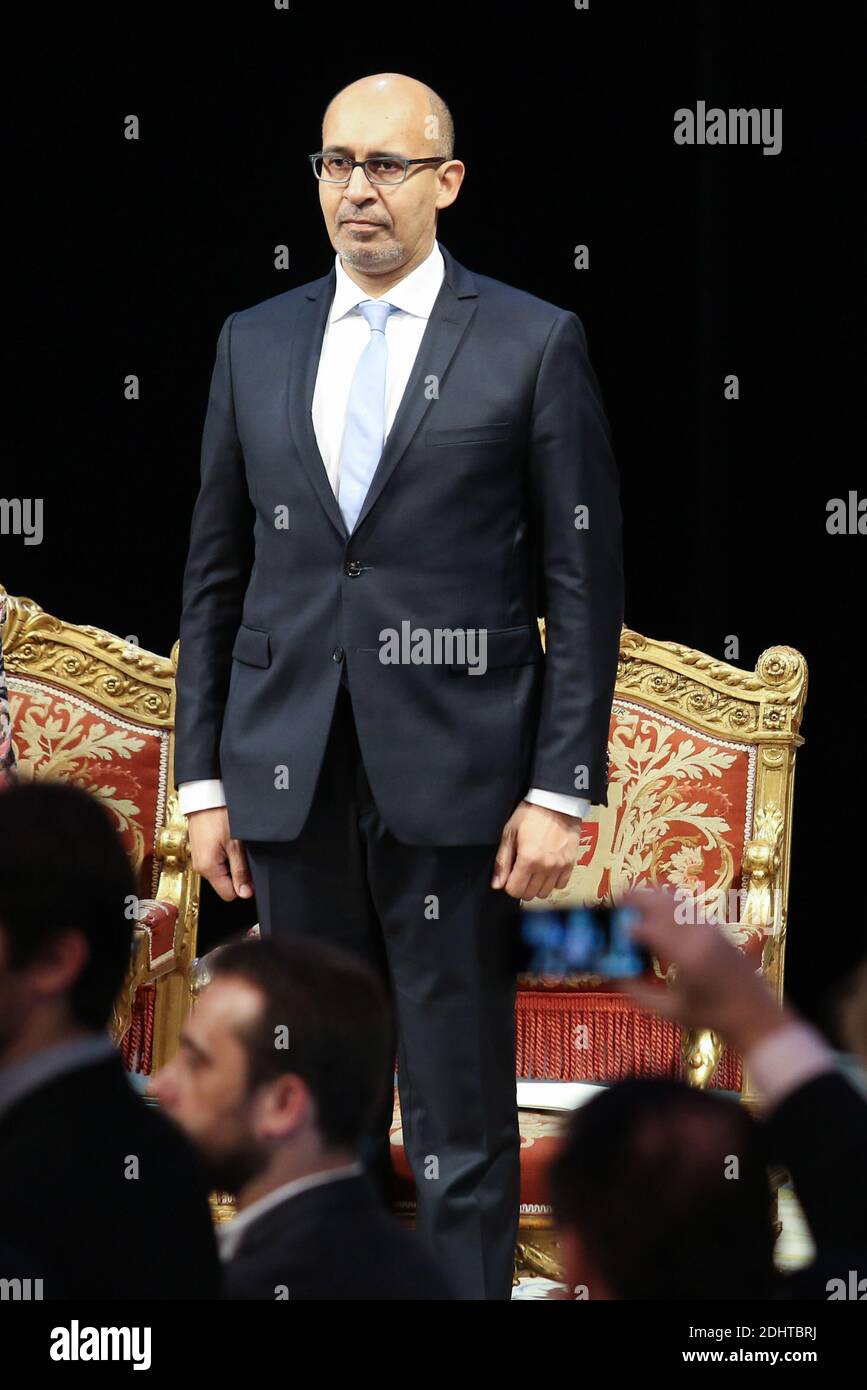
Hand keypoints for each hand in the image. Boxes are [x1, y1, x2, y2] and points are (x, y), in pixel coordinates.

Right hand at [186, 806, 252, 902]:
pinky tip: (227, 841)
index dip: (243, 886)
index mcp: (208, 868)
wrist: (204, 797)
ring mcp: (200, 859)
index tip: (250, 871)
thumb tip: (245, 893)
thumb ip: (240, 871)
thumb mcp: (235, 845)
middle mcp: (200, 867)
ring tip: (234, 844)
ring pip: (222, 871)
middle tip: (242, 852)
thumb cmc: (218, 816)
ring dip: (232, 862)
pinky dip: (225, 854)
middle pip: (225, 883)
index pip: (228, 894)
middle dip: (237, 873)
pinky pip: (217, 861)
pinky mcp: (201, 850)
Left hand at [491, 801, 581, 900]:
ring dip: (537, 886)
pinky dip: (553, 881)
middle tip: (520, 872)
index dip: (509, 885)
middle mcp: (545, 867)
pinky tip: (547, 869)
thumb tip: (497, 884)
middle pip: (529, 894)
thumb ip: (502, 861)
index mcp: (528, 859)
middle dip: (521, 886)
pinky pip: (560, 885)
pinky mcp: (571, 864)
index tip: (510, 875)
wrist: (557, 802)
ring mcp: (560, 866)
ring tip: (534, 871)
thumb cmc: (531, 814)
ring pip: (545, 893)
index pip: (515, 891)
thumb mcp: (510, 833)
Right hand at [619, 886, 794, 1052]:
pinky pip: (686, 905)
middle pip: (660, 900)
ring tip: (634, 900)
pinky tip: (658, 913)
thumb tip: (614, 976)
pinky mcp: (716, 927)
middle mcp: (697, 934)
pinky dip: (668, 903)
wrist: (754, 1012)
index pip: (647, 928)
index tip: (614, 935)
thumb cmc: (712, 1016)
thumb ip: (639, 993)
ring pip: (674, 897)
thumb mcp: (670, 1010)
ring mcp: (709, 927)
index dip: (626, 929)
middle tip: (617, 899)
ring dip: (652, 896)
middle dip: (636, 896)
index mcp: (685, 956)